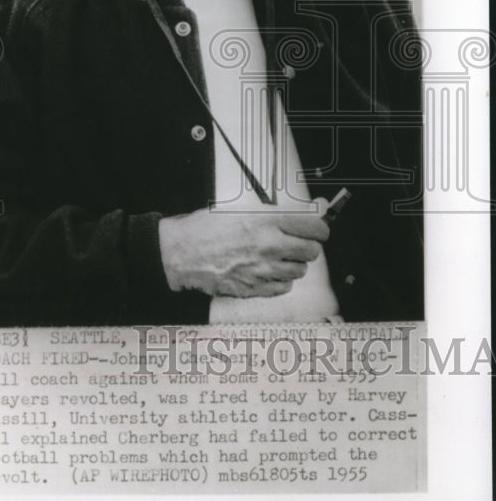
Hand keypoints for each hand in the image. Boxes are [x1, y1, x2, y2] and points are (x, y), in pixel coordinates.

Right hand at [158, 200, 329, 297]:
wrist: (181, 253)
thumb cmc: (205, 228)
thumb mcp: (239, 211)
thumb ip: (272, 216)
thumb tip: (300, 219)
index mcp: (266, 222)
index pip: (313, 228)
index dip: (320, 229)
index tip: (318, 231)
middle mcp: (269, 246)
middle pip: (311, 251)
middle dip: (308, 247)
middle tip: (299, 244)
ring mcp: (263, 270)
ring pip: (299, 271)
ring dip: (293, 264)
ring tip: (279, 258)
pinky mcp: (254, 288)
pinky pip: (283, 288)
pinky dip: (280, 281)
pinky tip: (268, 273)